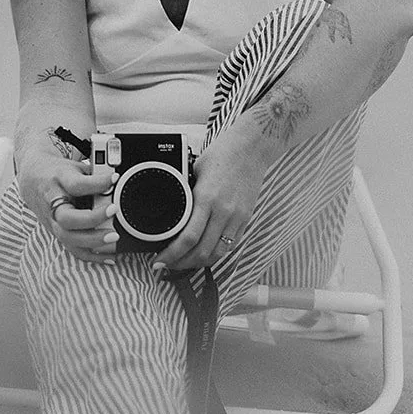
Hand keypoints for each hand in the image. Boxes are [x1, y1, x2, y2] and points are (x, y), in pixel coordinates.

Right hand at [18, 154, 119, 263]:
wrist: (32, 180)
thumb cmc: (58, 173)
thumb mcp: (74, 167)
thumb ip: (93, 175)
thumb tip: (117, 184)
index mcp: (58, 181)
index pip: (76, 185)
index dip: (97, 183)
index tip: (114, 179)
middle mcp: (52, 203)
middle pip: (67, 218)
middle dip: (92, 218)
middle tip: (113, 210)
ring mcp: (52, 221)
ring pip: (68, 238)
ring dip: (93, 240)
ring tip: (114, 237)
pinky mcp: (57, 233)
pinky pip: (73, 249)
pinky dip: (92, 256)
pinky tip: (109, 257)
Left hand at [153, 132, 266, 271]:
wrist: (252, 148)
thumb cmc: (223, 154)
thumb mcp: (196, 171)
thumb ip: (187, 193)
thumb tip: (174, 210)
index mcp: (206, 198)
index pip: (187, 238)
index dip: (171, 255)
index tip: (159, 260)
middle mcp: (223, 211)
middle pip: (201, 252)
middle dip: (180, 264)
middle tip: (166, 265)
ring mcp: (236, 217)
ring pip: (217, 254)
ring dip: (198, 263)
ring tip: (183, 263)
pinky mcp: (245, 219)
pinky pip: (230, 245)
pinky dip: (215, 254)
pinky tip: (203, 254)